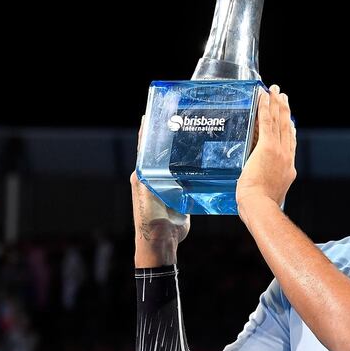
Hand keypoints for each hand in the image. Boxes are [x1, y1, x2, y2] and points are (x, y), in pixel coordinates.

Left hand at [131, 115, 189, 265]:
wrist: (162, 240)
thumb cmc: (150, 218)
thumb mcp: (146, 192)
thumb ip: (147, 173)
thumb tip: (146, 153)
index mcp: (143, 173)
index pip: (145, 145)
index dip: (149, 129)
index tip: (155, 110)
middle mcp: (155, 175)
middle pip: (164, 151)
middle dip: (171, 135)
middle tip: (183, 117)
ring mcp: (169, 183)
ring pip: (178, 161)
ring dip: (185, 149)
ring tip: (197, 132)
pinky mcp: (181, 192)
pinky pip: (189, 174)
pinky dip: (195, 165)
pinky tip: (206, 157)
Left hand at [236, 84, 296, 212]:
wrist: (261, 206)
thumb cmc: (260, 206)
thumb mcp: (269, 194)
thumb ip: (265, 187)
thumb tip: (257, 188)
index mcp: (288, 168)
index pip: (290, 144)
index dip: (290, 130)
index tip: (290, 121)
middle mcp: (286, 157)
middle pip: (287, 128)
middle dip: (285, 111)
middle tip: (283, 97)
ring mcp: (278, 151)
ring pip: (278, 122)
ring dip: (276, 103)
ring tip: (275, 91)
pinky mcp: (267, 147)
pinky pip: (266, 122)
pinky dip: (265, 107)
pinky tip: (264, 96)